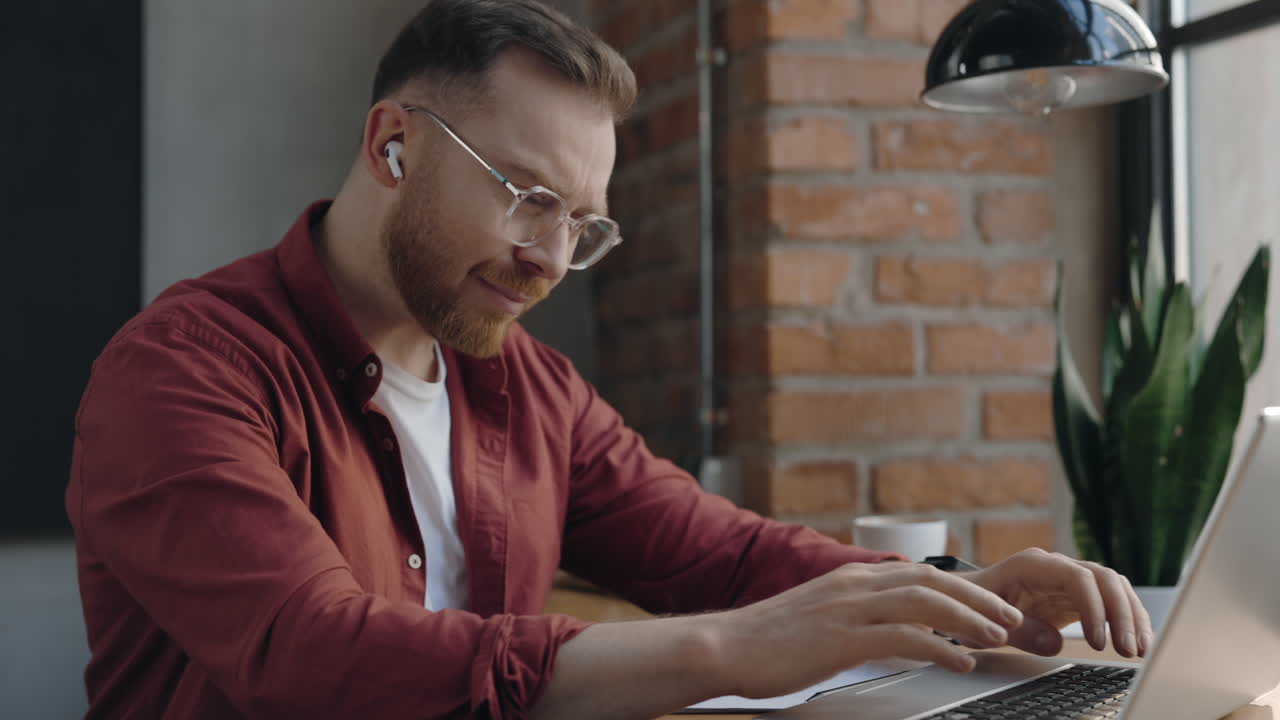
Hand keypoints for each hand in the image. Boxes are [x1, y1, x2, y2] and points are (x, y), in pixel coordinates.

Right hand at [704, 562, 1024, 698]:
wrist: (724, 646)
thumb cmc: (767, 641)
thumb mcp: (817, 617)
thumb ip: (853, 616)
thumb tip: (887, 632)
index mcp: (850, 580)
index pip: (918, 574)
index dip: (961, 589)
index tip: (990, 606)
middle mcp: (853, 586)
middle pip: (930, 582)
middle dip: (976, 599)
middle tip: (1010, 619)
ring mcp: (847, 609)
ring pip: (923, 603)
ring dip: (967, 619)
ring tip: (997, 637)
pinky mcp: (840, 637)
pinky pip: (902, 637)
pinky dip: (939, 647)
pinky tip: (959, 662)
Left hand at [963, 548, 1152, 658]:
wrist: (968, 604)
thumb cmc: (972, 608)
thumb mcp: (986, 622)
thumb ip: (1019, 631)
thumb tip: (1056, 642)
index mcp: (1032, 565)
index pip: (1076, 577)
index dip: (1093, 607)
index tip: (1097, 642)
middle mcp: (1056, 567)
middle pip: (1103, 578)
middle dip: (1120, 614)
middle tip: (1127, 649)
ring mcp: (1070, 579)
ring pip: (1114, 587)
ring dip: (1131, 617)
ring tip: (1139, 650)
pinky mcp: (1078, 596)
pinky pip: (1111, 602)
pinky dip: (1127, 620)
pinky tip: (1138, 641)